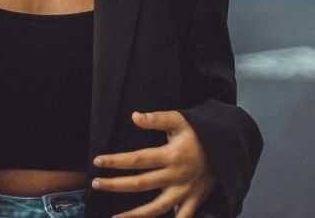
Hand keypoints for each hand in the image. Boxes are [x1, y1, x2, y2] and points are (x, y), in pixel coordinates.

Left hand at [91, 110, 218, 217]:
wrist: (227, 149)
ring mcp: (184, 192)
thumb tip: (134, 116)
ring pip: (156, 208)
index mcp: (169, 155)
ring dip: (134, 215)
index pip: (137, 160)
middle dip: (115, 185)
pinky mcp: (193, 202)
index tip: (97, 161)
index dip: (115, 161)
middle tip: (95, 184)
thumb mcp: (179, 120)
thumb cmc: (199, 133)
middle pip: (140, 184)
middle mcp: (175, 176)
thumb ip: (156, 119)